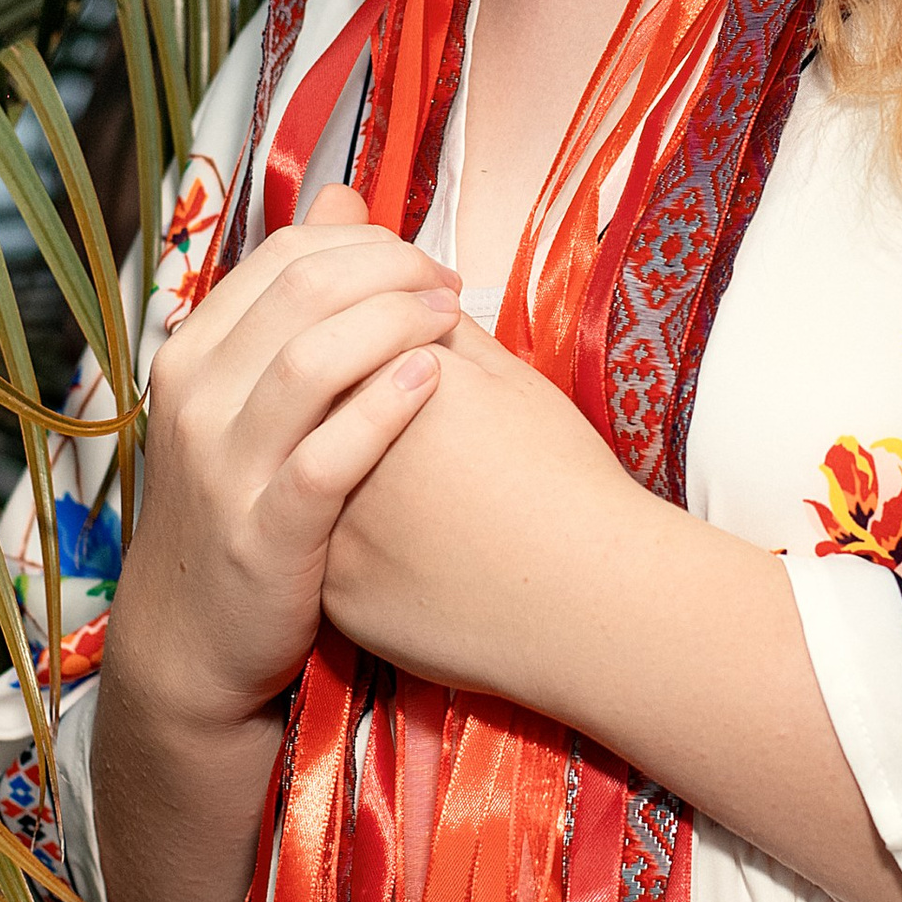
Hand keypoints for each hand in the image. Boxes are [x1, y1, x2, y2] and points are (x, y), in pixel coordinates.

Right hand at [93, 182, 461, 901]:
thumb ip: (295, 305)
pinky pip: (330, 455)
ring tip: (455, 322)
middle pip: (303, 291)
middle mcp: (195, 400)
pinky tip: (436, 382)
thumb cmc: (242, 508)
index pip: (282, 256)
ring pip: (313, 358)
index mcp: (192, 355)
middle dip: (391, 272)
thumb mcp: (248, 399)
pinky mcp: (266, 534)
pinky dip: (385, 408)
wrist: (193, 644)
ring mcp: (225, 469)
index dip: (366, 244)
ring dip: (395, 324)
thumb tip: (346, 200)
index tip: (424, 262)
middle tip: (452, 287)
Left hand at [318, 307, 651, 702]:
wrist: (587, 596)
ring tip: (424, 494)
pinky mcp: (336, 591)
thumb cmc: (564, 480)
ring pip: (314, 488)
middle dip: (358, 416)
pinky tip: (417, 547)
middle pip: (322, 415)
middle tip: (432, 450)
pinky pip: (332, 557)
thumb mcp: (512, 381)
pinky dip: (363, 548)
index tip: (436, 390)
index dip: (394, 360)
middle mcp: (336, 447)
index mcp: (380, 380)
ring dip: (349, 480)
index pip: (353, 346)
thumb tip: (416, 305)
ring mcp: (328, 526)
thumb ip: (449, 334)